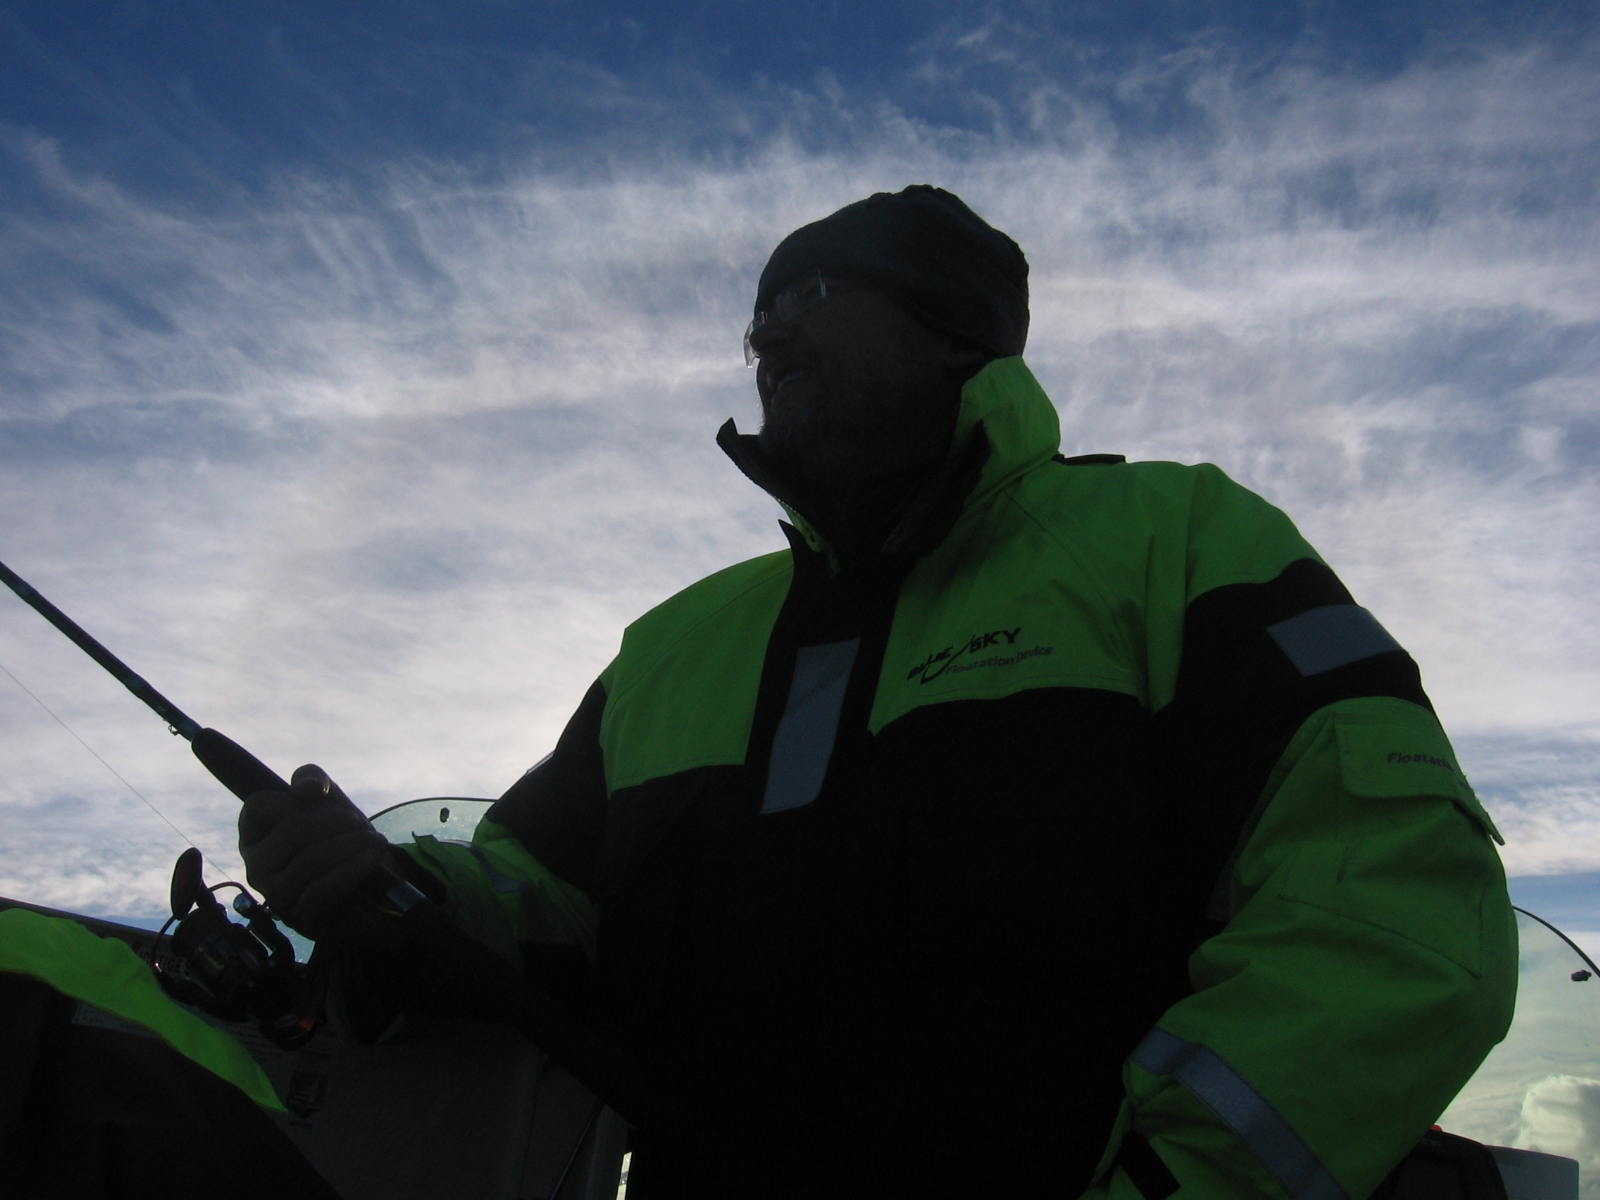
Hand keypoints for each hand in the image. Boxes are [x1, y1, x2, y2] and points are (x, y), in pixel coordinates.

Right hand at [238, 764, 386, 938]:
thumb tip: (308, 790)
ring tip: (374, 839)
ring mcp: (274, 894)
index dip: (296, 798)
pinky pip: (323, 890)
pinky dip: (354, 868)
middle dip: (335, 822)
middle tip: (361, 823)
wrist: (364, 880)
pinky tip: (372, 857)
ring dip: (351, 844)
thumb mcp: (324, 799)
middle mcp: (256, 865)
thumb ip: (311, 778)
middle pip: (291, 832)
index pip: (259, 805)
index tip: (325, 797)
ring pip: (309, 861)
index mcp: (253, 833)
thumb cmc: (336, 834)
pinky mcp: (299, 916)